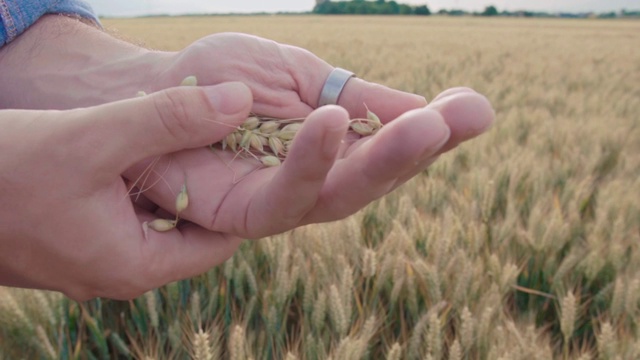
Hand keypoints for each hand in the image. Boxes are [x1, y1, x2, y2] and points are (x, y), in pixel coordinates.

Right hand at [0, 83, 253, 299]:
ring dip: (174, 184)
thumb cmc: (4, 170)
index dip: (239, 198)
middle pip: (190, 233)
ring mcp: (93, 262)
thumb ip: (170, 119)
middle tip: (229, 141)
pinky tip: (144, 153)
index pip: (220, 242)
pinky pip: (126, 217)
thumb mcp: (94, 136)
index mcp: (135, 267)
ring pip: (157, 222)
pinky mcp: (74, 243)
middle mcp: (118, 274)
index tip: (252, 159)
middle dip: (208, 188)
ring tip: (193, 141)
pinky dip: (141, 187)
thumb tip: (241, 99)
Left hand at [123, 86, 493, 238]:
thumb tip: (434, 106)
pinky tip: (331, 123)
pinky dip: (312, 162)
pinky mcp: (246, 214)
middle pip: (379, 175)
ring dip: (386, 162)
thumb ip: (358, 97)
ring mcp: (285, 200)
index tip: (476, 109)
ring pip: (345, 195)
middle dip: (423, 146)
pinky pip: (287, 198)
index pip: (395, 141)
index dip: (438, 128)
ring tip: (425, 125)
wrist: (152, 88)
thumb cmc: (222, 77)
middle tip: (460, 119)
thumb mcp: (299, 72)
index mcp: (338, 143)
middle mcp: (319, 177)